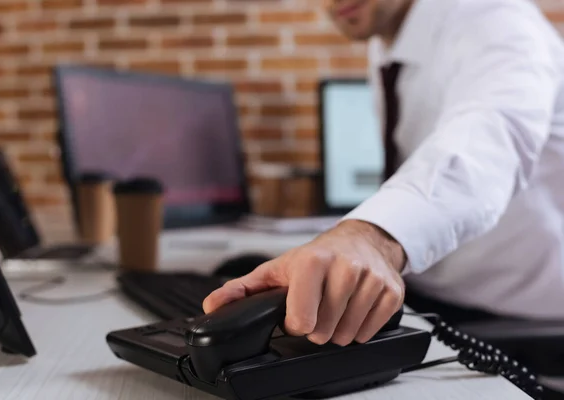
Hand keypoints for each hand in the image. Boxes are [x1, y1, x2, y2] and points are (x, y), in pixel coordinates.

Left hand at [203, 220, 406, 345]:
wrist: (361, 240)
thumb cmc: (316, 257)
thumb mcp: (276, 269)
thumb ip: (242, 290)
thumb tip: (212, 306)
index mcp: (312, 261)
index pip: (301, 319)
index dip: (295, 323)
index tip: (297, 311)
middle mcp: (345, 267)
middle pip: (324, 331)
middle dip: (317, 327)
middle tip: (318, 308)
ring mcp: (371, 279)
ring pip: (348, 334)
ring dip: (338, 330)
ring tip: (335, 307)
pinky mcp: (392, 292)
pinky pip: (371, 331)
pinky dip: (360, 328)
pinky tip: (353, 308)